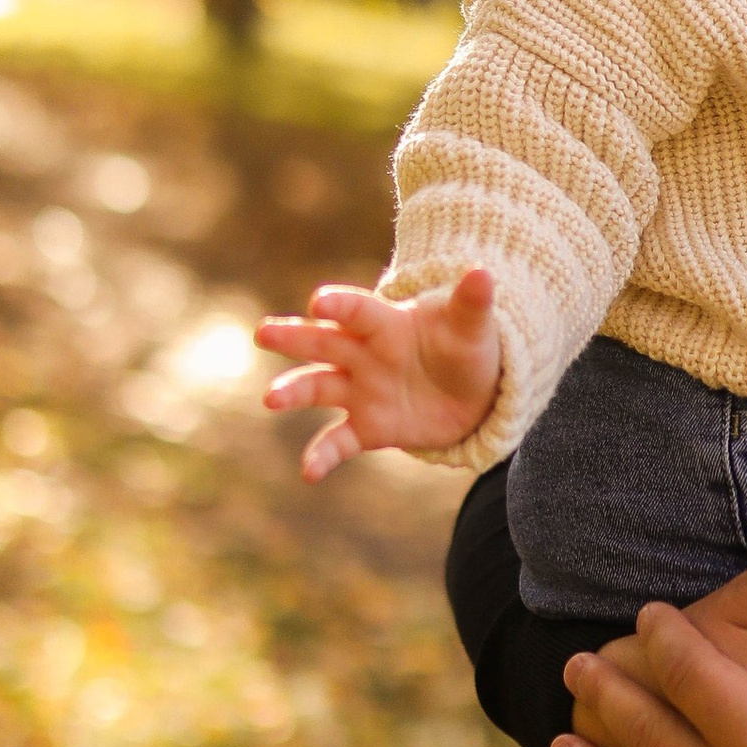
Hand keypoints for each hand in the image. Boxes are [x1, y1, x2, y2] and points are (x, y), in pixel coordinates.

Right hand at [253, 272, 501, 478]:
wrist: (473, 395)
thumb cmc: (467, 350)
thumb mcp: (474, 327)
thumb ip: (473, 303)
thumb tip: (482, 273)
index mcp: (387, 324)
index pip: (358, 311)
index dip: (340, 304)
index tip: (317, 302)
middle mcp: (365, 355)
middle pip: (323, 342)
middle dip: (293, 336)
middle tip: (264, 333)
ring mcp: (361, 392)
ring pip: (319, 387)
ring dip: (294, 392)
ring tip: (271, 398)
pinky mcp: (367, 428)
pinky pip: (338, 441)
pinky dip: (322, 456)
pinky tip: (308, 473)